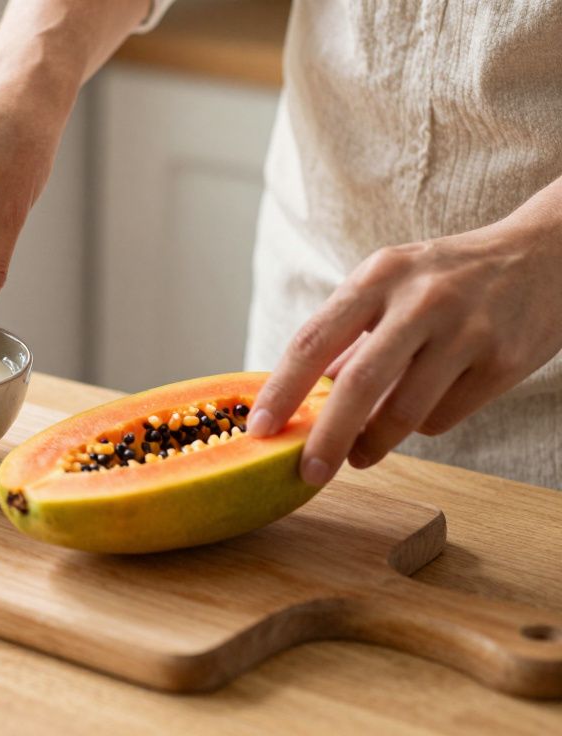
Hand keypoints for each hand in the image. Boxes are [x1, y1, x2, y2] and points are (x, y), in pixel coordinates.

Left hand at [248, 206, 561, 484]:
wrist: (548, 255)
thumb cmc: (450, 278)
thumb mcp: (391, 284)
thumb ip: (347, 336)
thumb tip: (298, 397)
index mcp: (378, 276)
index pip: (314, 340)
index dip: (281, 390)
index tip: (258, 430)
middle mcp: (420, 300)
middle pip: (358, 383)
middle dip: (326, 437)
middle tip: (307, 473)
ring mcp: (466, 330)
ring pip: (405, 412)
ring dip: (373, 443)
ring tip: (358, 454)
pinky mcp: (503, 361)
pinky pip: (444, 417)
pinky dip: (422, 426)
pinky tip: (423, 411)